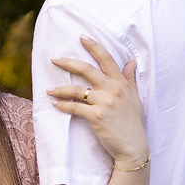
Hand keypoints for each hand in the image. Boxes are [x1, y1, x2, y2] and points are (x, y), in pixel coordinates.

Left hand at [47, 36, 148, 167]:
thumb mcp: (135, 98)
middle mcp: (113, 90)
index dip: (94, 46)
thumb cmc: (133, 124)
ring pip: (76, 90)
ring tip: (49, 90)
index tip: (81, 37)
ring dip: (60, 89)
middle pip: (87, 69)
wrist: (134, 148)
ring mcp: (105, 103)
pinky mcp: (96, 117)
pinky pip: (74, 107)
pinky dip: (63, 105)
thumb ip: (130, 79)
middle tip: (54, 59)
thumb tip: (131, 61)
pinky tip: (55, 104)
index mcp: (122, 83)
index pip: (107, 59)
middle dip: (68, 62)